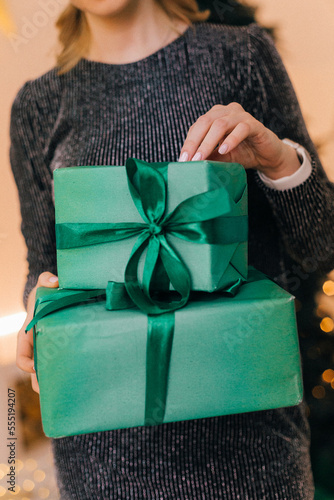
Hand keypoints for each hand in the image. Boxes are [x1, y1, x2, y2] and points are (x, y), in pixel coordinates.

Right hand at [17, 272, 58, 393]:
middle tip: (53, 391)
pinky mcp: (62, 351)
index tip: (35, 368)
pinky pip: (62, 366)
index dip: (27, 364)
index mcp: (28, 334)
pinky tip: (80, 383)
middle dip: (42, 382)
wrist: (54, 297)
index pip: (22, 355)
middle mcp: (37, 346)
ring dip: (54, 383)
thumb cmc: (45, 293)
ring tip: (67, 394)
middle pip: (35, 371)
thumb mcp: (43, 284)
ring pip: (48, 373)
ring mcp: (49, 350)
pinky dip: (67, 375)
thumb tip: (54, 281)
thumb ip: (47, 279)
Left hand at [178, 103, 300, 179]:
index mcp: (215, 116)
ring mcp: (241, 116)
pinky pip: (242, 128)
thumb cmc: (242, 153)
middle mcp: (227, 111)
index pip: (197, 126)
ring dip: (208, 142)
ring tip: (201, 158)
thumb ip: (207, 156)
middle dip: (194, 142)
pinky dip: (231, 139)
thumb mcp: (220, 157)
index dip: (188, 142)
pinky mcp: (255, 124)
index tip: (181, 160)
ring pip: (220, 124)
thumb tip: (188, 164)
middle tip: (188, 159)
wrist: (266, 156)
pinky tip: (224, 150)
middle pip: (205, 122)